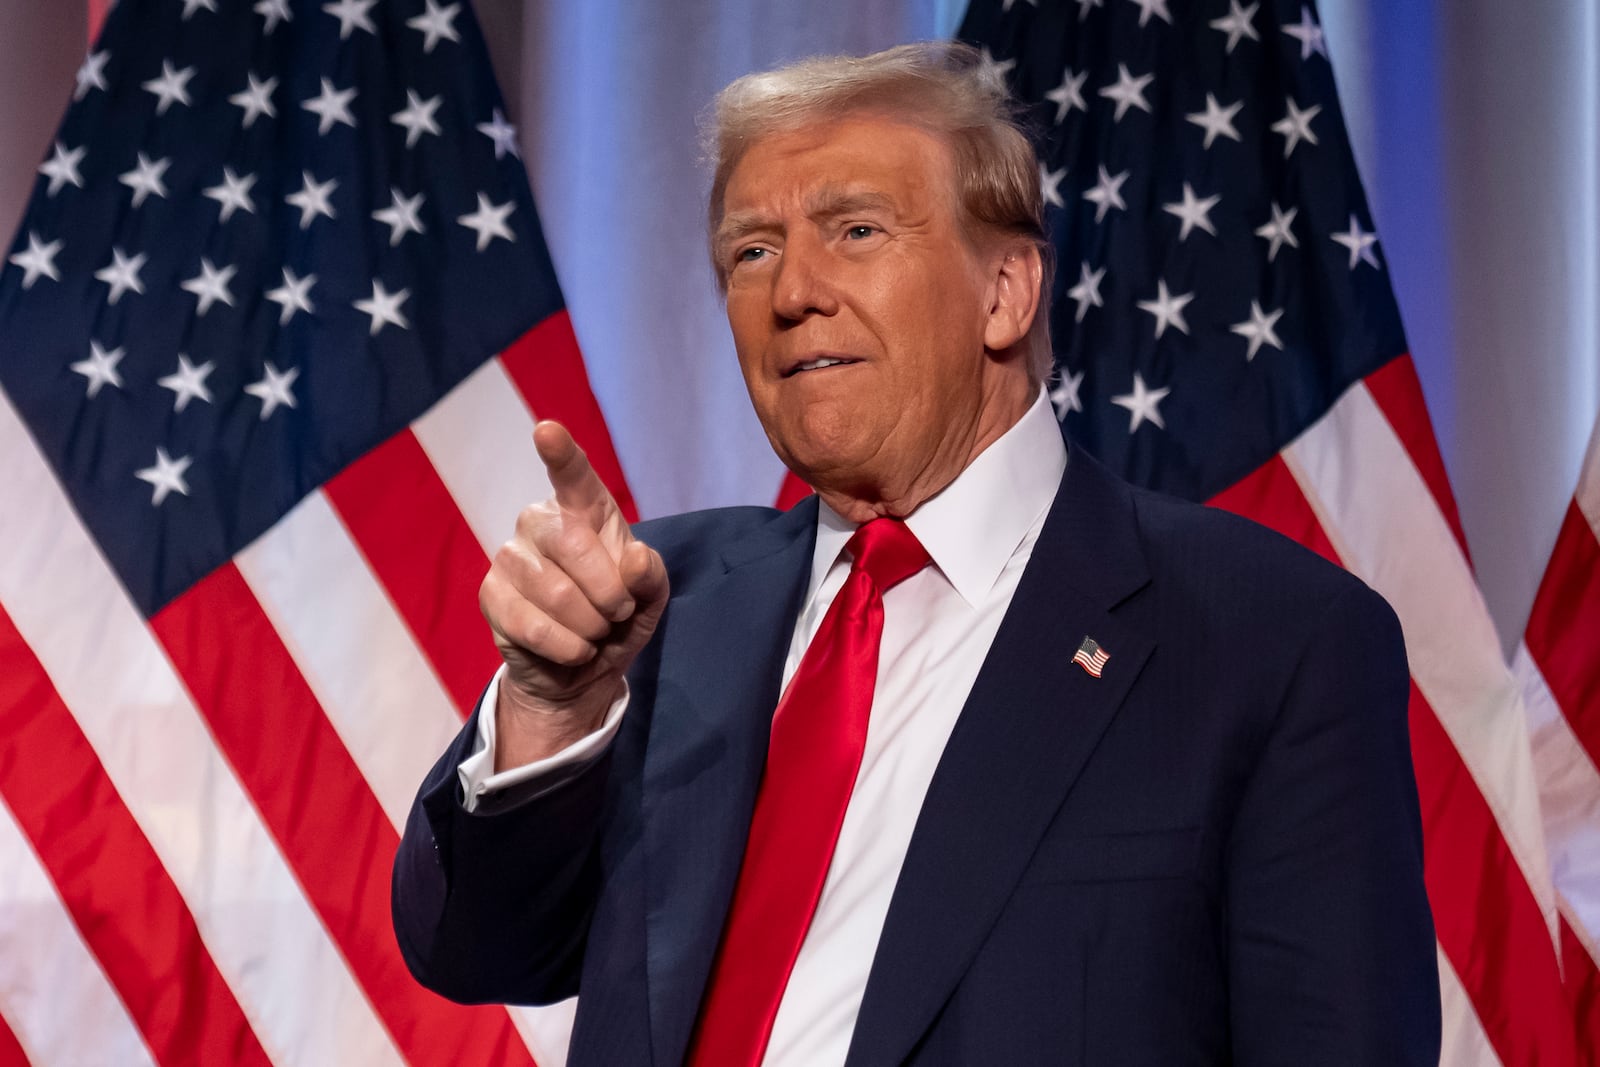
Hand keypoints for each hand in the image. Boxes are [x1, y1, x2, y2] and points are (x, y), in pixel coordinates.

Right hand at [479, 421, 668, 768]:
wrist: (581, 668)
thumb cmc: (618, 617)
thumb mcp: (650, 598)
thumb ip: (652, 576)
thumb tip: (636, 559)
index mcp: (583, 509)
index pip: (573, 475)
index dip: (561, 453)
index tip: (547, 431)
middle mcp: (539, 521)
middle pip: (575, 545)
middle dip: (611, 594)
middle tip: (618, 614)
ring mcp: (508, 556)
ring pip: (558, 594)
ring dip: (591, 627)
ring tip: (594, 632)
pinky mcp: (490, 595)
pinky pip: (534, 627)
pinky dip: (568, 648)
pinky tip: (572, 649)